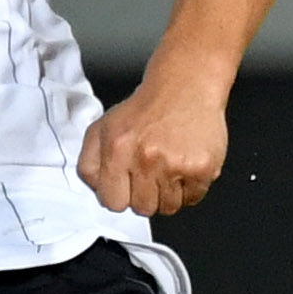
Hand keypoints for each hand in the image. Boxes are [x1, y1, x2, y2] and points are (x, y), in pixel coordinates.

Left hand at [78, 74, 227, 216]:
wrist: (185, 85)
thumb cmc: (145, 109)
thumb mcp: (103, 128)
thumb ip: (90, 164)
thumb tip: (97, 192)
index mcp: (117, 149)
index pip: (112, 202)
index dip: (120, 195)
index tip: (126, 184)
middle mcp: (146, 159)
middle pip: (142, 208)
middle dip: (144, 194)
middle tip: (150, 171)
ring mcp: (176, 165)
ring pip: (168, 208)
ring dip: (168, 193)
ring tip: (168, 167)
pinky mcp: (202, 168)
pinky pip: (192, 199)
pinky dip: (189, 188)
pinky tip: (184, 165)